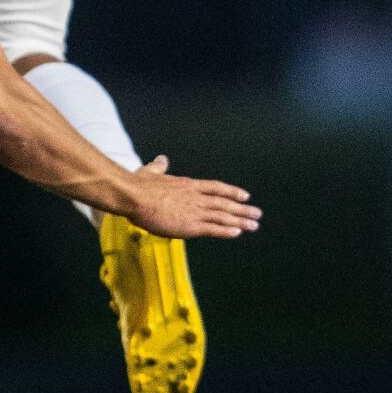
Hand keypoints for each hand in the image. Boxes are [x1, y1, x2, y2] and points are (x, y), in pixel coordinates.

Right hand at [121, 156, 260, 239]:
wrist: (134, 196)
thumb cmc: (139, 185)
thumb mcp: (150, 172)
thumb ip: (159, 167)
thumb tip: (161, 159)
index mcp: (188, 185)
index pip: (216, 187)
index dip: (231, 191)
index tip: (245, 196)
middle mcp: (195, 197)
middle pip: (225, 203)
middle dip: (242, 209)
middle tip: (257, 214)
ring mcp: (194, 211)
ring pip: (223, 216)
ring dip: (240, 221)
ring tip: (254, 225)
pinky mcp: (190, 226)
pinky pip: (213, 229)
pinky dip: (227, 231)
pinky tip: (238, 232)